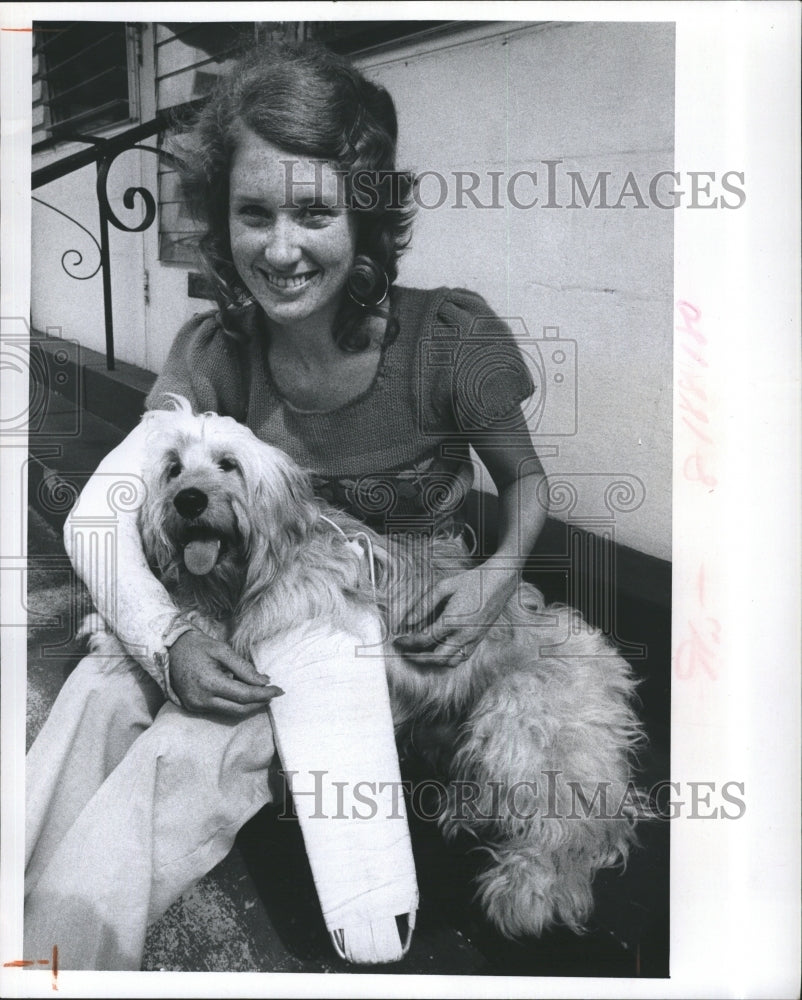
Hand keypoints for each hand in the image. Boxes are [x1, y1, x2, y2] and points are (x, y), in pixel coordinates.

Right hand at [169, 629, 283, 715]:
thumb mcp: (222, 650)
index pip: (244, 695)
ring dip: (248, 705)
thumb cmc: (198, 646)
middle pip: (239, 709)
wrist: (169, 650)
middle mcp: (202, 699)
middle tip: (273, 693)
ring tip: (262, 693)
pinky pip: (219, 710)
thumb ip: (244, 667)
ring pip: (230, 712)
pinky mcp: (193, 707)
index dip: (264, 694)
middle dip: (259, 703)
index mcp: (210, 683)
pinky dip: (234, 704)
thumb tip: (264, 681)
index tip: (279, 690)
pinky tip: (242, 694)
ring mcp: (196, 706)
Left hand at [393, 567, 515, 667]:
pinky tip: (439, 652)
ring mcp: (474, 639)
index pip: (425, 639)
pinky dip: (448, 659)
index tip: (397, 641)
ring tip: (419, 655)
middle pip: (436, 657)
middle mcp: (464, 634)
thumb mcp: (444, 586)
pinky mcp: (479, 639)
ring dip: (433, 662)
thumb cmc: (472, 580)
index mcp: (453, 620)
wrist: (500, 581)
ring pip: (450, 662)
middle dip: (417, 658)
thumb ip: (424, 605)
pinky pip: (462, 657)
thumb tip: (407, 621)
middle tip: (405, 653)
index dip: (408, 642)